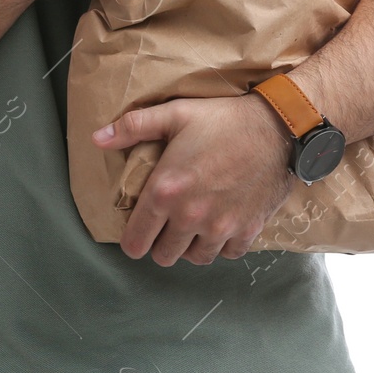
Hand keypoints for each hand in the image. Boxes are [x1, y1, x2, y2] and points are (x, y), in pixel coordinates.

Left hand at [91, 93, 296, 265]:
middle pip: (164, 255)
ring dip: (189, 246)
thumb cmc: (222, 119)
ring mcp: (221, 227)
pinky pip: (227, 254)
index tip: (134, 236)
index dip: (131, 242)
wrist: (276, 127)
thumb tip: (96, 137)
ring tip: (190, 227)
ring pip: (195, 258)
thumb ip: (132, 127)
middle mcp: (191, 216)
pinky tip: (218, 227)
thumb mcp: (174, 114)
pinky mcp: (247, 230)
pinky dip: (221, 245)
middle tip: (163, 226)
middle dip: (159, 244)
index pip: (137, 239)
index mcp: (166, 191)